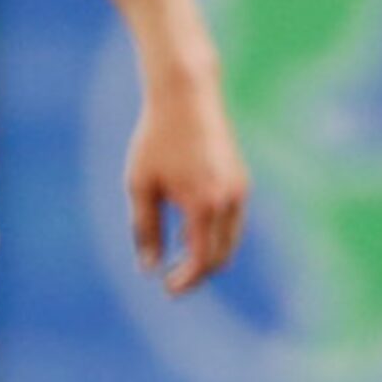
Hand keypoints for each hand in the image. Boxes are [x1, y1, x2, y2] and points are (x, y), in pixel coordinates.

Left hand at [126, 61, 249, 295]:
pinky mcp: (240, 177)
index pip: (202, 261)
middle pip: (221, 256)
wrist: (186, 94)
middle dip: (198, 272)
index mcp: (204, 205)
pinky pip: (233, 219)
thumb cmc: (157, 138)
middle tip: (172, 278)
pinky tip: (189, 227)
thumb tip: (149, 267)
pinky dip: (216, 233)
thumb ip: (145, 230)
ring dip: (209, 253)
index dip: (185, 281)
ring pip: (231, 239)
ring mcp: (239, 188)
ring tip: (179, 251)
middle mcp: (229, 200)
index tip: (167, 287)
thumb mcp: (141, 185)